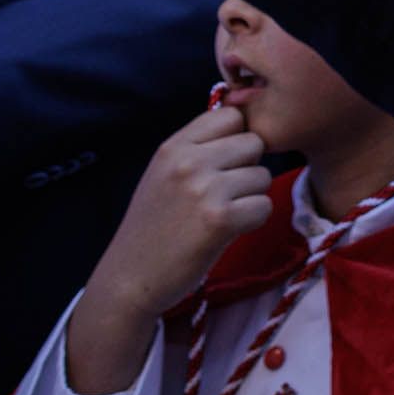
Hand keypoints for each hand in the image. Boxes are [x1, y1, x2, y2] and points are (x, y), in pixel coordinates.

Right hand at [64, 105, 272, 394]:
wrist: (129, 278)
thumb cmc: (152, 228)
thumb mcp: (163, 175)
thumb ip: (197, 150)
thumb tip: (245, 128)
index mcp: (173, 146)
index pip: (231, 115)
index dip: (237, 138)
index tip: (226, 163)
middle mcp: (188, 161)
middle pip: (254, 142)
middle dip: (248, 168)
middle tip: (226, 194)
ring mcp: (204, 189)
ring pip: (263, 176)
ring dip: (252, 197)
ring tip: (223, 215)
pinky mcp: (220, 219)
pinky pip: (264, 207)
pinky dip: (253, 221)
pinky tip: (229, 232)